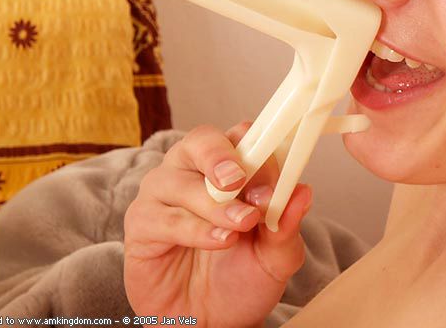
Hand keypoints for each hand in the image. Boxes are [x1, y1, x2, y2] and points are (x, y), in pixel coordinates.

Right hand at [124, 121, 312, 325]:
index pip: (242, 135)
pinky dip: (195, 230)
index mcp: (230, 165)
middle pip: (201, 140)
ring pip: (182, 181)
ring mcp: (163, 194)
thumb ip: (287, 225)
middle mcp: (193, 170)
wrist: (212, 322)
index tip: (275, 180)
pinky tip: (218, 242)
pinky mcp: (142, 223)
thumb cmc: (242, 277)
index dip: (260, 151)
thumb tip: (303, 192)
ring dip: (214, 205)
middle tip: (239, 182)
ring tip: (238, 228)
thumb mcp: (276, 256)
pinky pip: (165, 218)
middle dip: (222, 157)